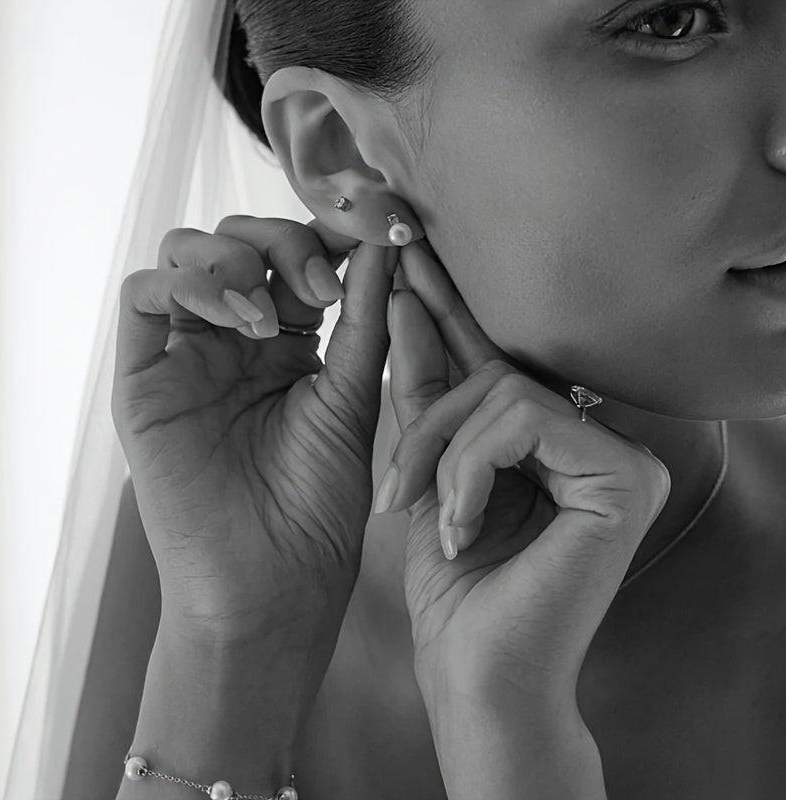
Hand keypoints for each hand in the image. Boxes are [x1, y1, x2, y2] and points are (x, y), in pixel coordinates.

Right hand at [111, 216, 397, 655]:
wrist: (273, 582)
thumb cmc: (319, 504)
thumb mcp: (353, 399)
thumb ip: (365, 319)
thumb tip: (385, 243)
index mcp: (289, 343)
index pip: (297, 257)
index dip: (327, 232)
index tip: (368, 222)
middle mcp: (235, 340)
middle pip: (242, 240)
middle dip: (283, 243)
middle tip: (320, 286)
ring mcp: (187, 355)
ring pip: (188, 254)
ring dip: (234, 259)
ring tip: (271, 315)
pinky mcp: (143, 378)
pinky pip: (142, 297)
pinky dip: (187, 285)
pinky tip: (237, 321)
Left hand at [380, 240, 670, 707]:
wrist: (477, 677)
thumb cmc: (453, 587)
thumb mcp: (427, 472)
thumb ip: (425, 393)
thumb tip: (405, 301)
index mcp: (556, 444)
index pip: (499, 363)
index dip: (449, 315)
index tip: (404, 264)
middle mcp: (598, 443)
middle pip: (498, 373)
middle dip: (428, 410)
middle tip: (392, 480)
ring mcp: (621, 459)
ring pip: (505, 391)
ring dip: (442, 450)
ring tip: (420, 515)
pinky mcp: (625, 477)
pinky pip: (523, 420)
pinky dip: (471, 468)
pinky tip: (459, 527)